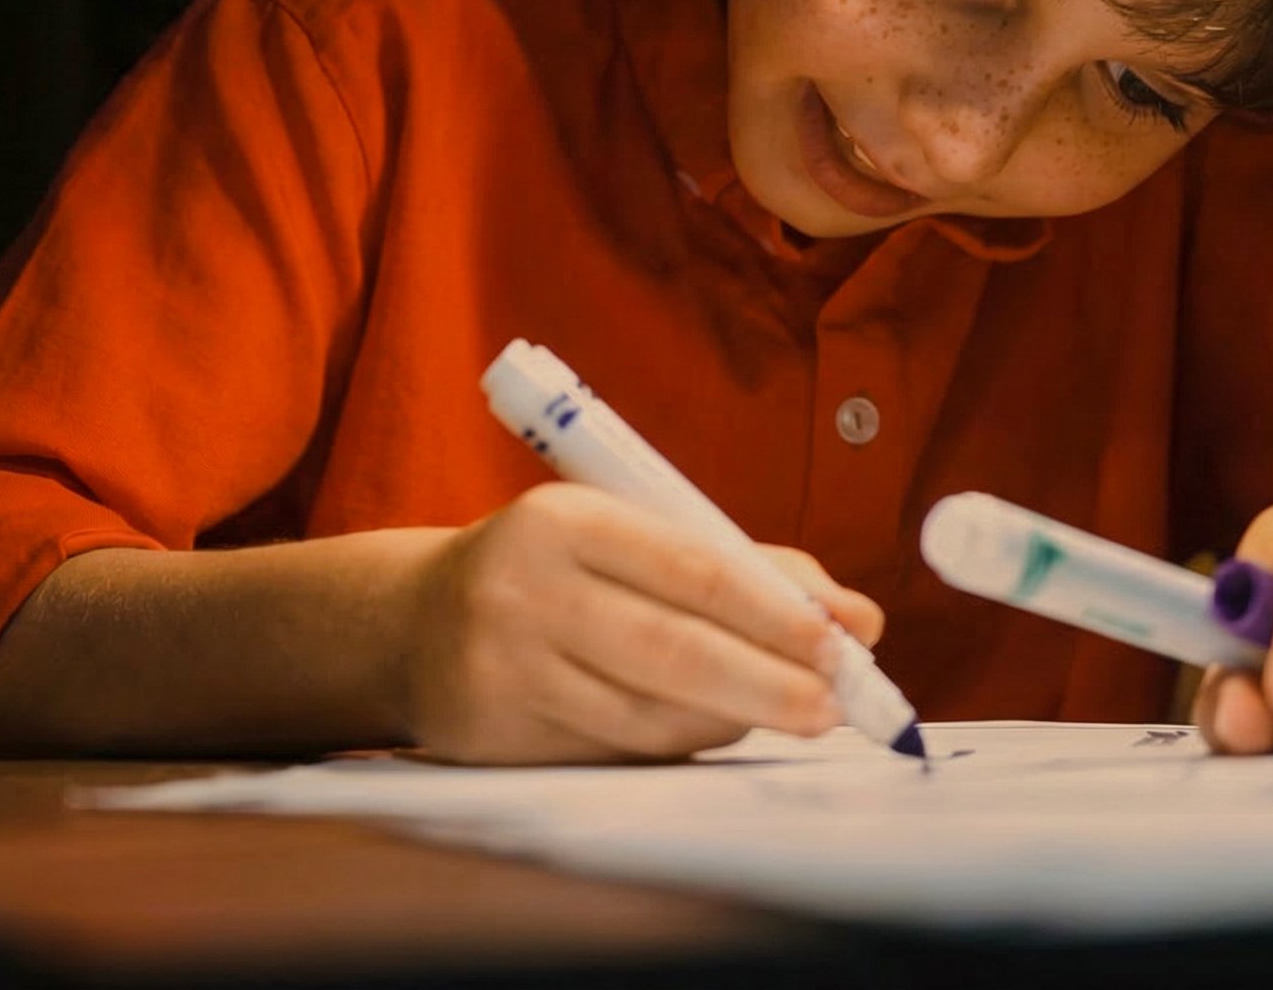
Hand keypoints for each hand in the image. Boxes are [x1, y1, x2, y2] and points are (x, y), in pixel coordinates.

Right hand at [398, 482, 884, 763]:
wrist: (412, 620)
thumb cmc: (559, 569)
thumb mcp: (632, 534)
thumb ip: (748, 567)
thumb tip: (860, 621)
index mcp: (567, 520)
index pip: (694, 568)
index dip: (776, 612)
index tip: (844, 642)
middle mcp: (526, 591)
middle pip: (673, 652)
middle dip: (768, 684)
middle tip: (834, 706)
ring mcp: (504, 669)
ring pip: (648, 715)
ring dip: (731, 720)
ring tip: (786, 713)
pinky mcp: (496, 735)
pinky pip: (615, 751)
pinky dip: (678, 744)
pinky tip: (711, 728)